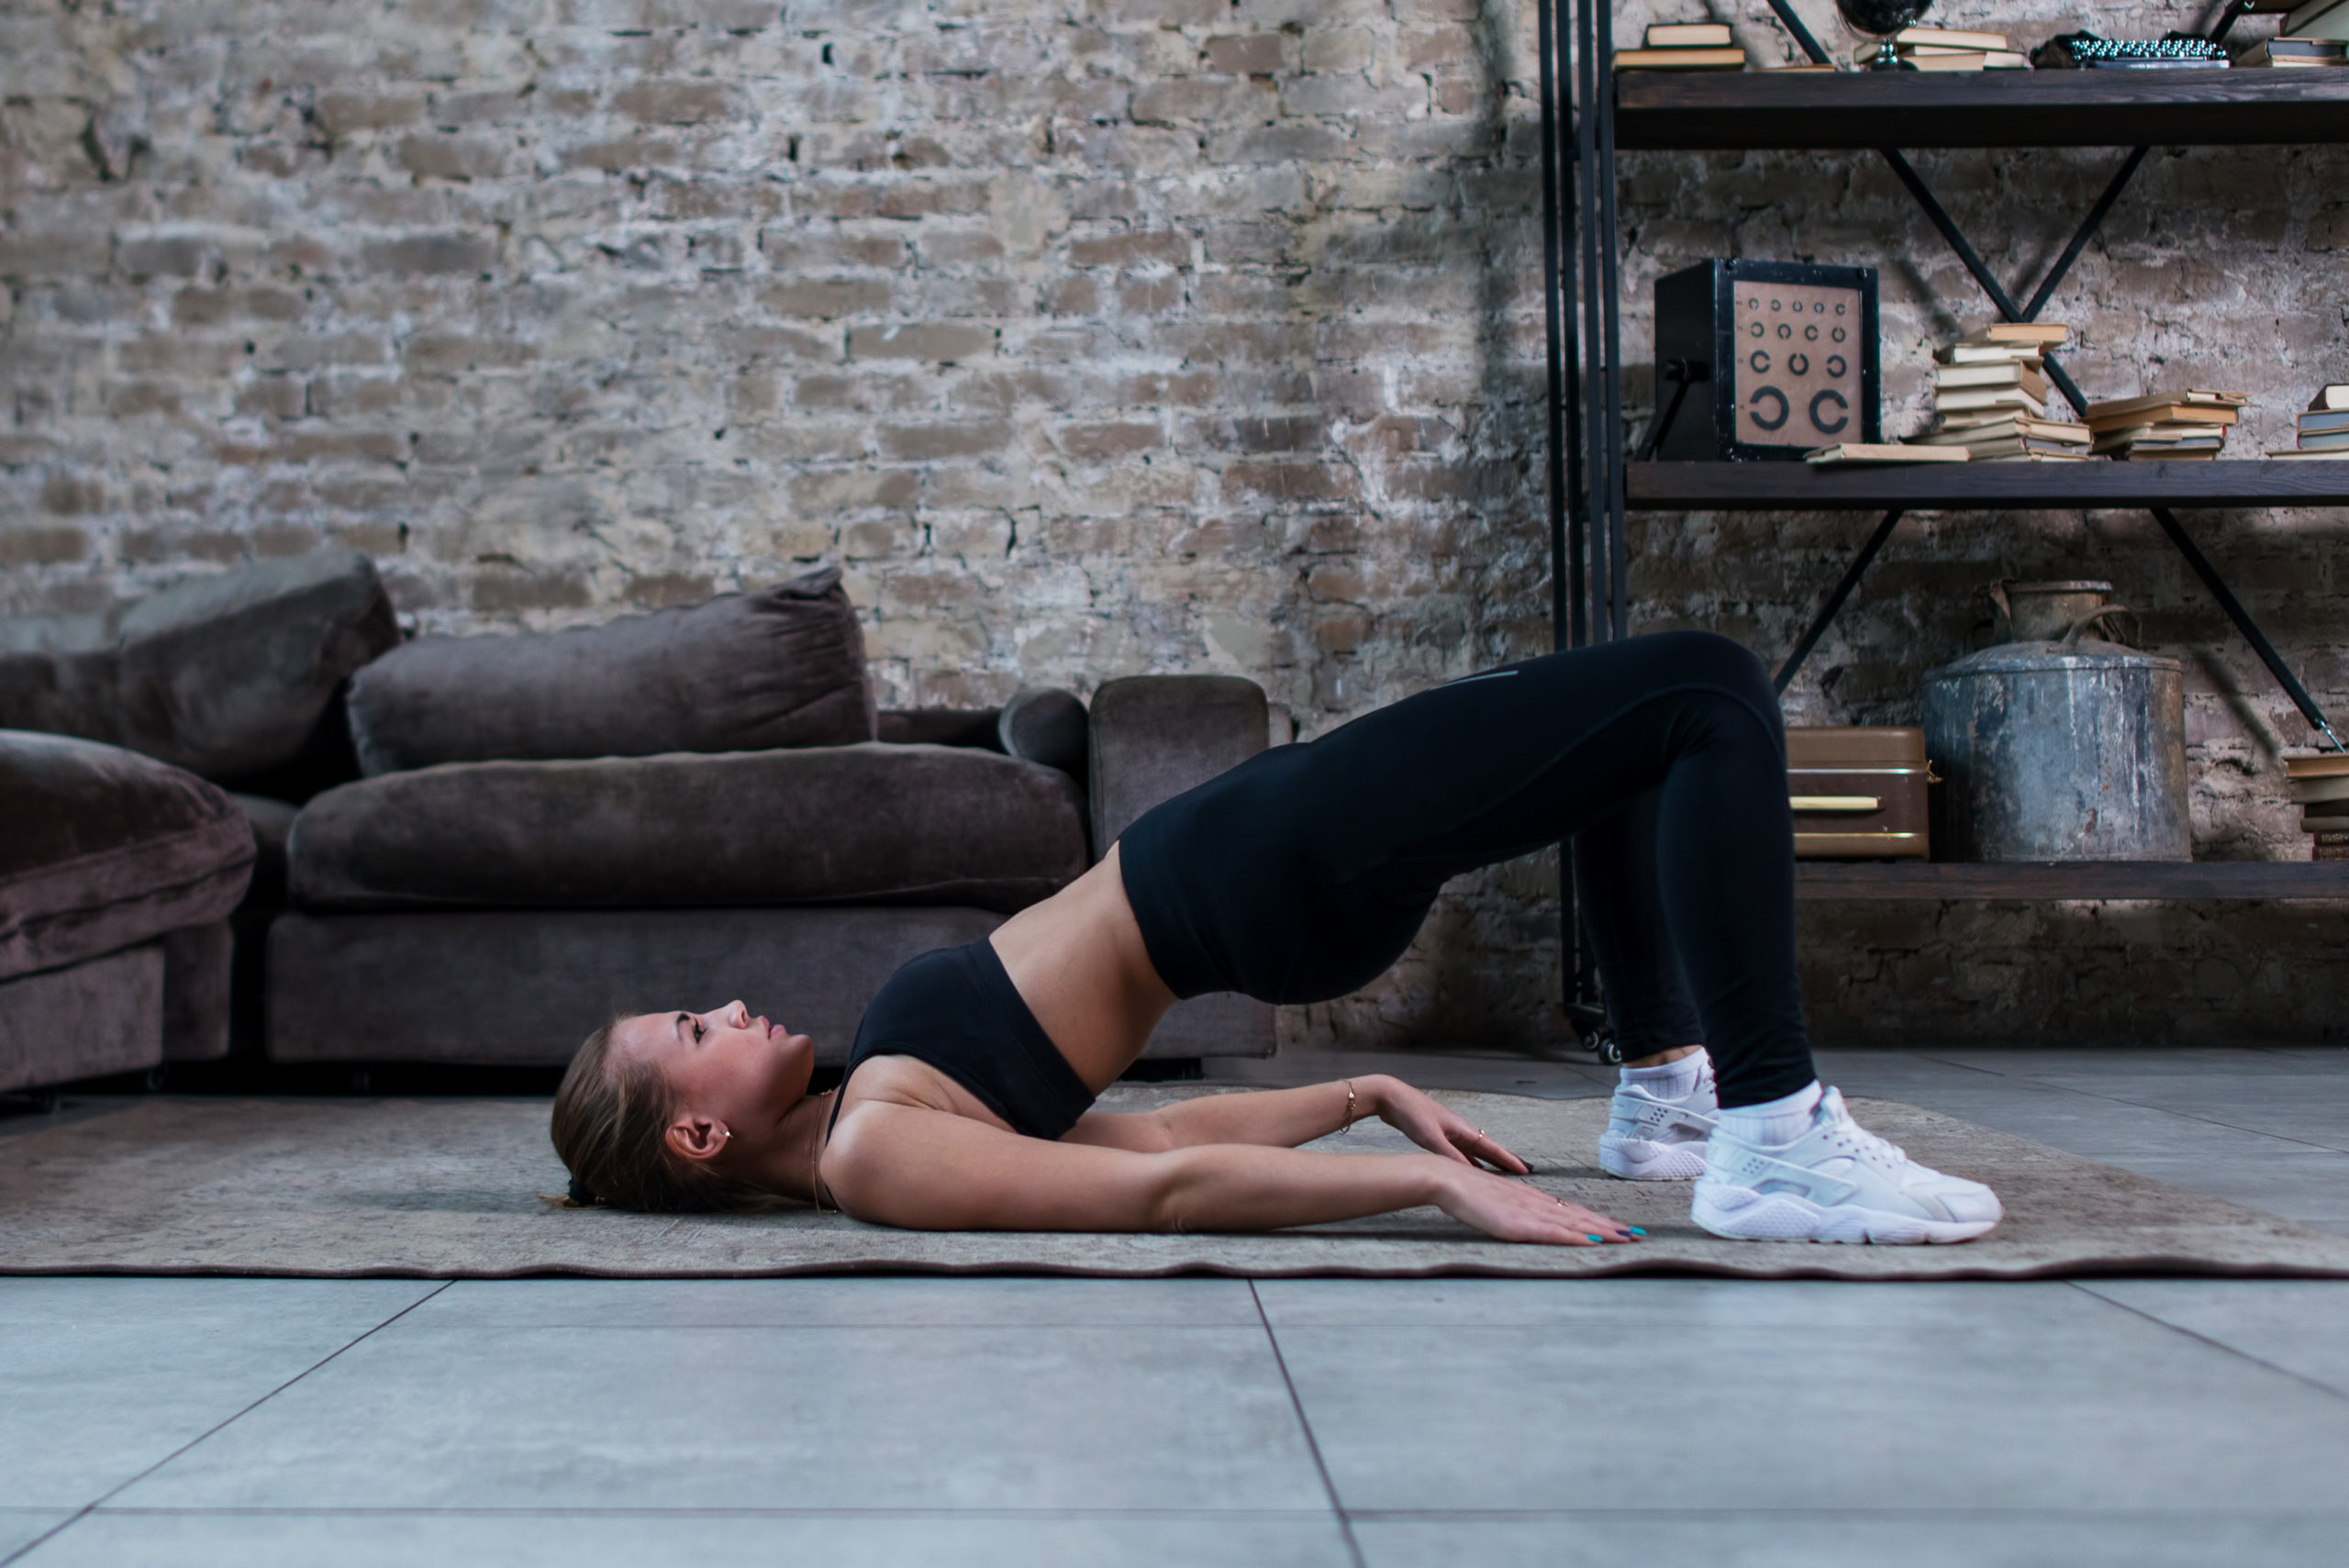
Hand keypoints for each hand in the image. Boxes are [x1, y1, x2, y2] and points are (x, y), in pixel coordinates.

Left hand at [1366, 1076, 1530, 1174]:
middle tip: (1521, 1174)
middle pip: (1486, 1149)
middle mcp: (1459, 1130)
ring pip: (1473, 1151)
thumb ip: (1451, 1155)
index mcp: (1462, 1129)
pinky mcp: (1436, 1135)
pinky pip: (1459, 1152)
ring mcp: (1448, 1132)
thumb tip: (1472, 1174)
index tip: (1526, 1170)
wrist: (1390, 1098)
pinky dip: (1468, 1161)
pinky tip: (1469, 1169)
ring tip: (1500, 1175)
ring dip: (1487, 1163)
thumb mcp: (1431, 1137)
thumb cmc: (1411, 1114)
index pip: (1491, 1147)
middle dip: (1503, 1162)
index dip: (1508, 1160)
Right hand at [1431, 1161, 1638, 1245]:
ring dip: (1604, 1231)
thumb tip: (1529, 1220)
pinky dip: (1579, 1237)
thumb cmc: (1466, 1193)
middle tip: (1639, 1235)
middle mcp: (1538, 1204)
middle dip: (1612, 1227)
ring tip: (1628, 1238)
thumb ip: (1514, 1211)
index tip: (1620, 1228)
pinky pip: (1556, 1232)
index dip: (1598, 1221)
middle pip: (1582, 1217)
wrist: (1447, 1180)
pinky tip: (1596, 1241)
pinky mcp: (1520, 1224)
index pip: (1573, 1212)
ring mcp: (1530, 1213)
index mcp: (1533, 1200)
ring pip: (1576, 1223)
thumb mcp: (1496, 1204)